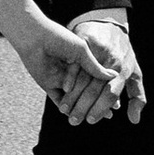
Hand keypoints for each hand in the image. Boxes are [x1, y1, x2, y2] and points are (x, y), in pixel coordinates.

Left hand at [19, 12, 142, 127]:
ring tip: (97, 117)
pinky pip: (59, 100)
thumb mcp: (82, 51)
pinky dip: (68, 108)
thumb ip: (94, 67)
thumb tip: (113, 77)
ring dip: (85, 108)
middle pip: (86, 91)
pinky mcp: (48, 85)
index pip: (96, 78)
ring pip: (74, 98)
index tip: (117, 99)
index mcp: (80, 59)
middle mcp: (70, 71)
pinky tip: (78, 114)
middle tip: (110, 113)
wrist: (35, 37)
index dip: (106, 89)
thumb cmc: (60, 38)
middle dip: (98, 102)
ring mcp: (60, 79)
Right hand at [76, 13, 148, 125]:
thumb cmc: (123, 55)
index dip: (101, 108)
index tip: (91, 120)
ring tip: (65, 110)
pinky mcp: (86, 42)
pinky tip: (63, 90)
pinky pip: (76, 62)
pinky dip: (70, 77)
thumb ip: (136, 97)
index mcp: (124, 70)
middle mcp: (112, 60)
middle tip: (74, 121)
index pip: (111, 93)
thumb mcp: (135, 73)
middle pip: (96, 87)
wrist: (111, 25)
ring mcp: (99, 51)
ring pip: (84, 77)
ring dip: (73, 96)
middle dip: (84, 107)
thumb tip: (134, 120)